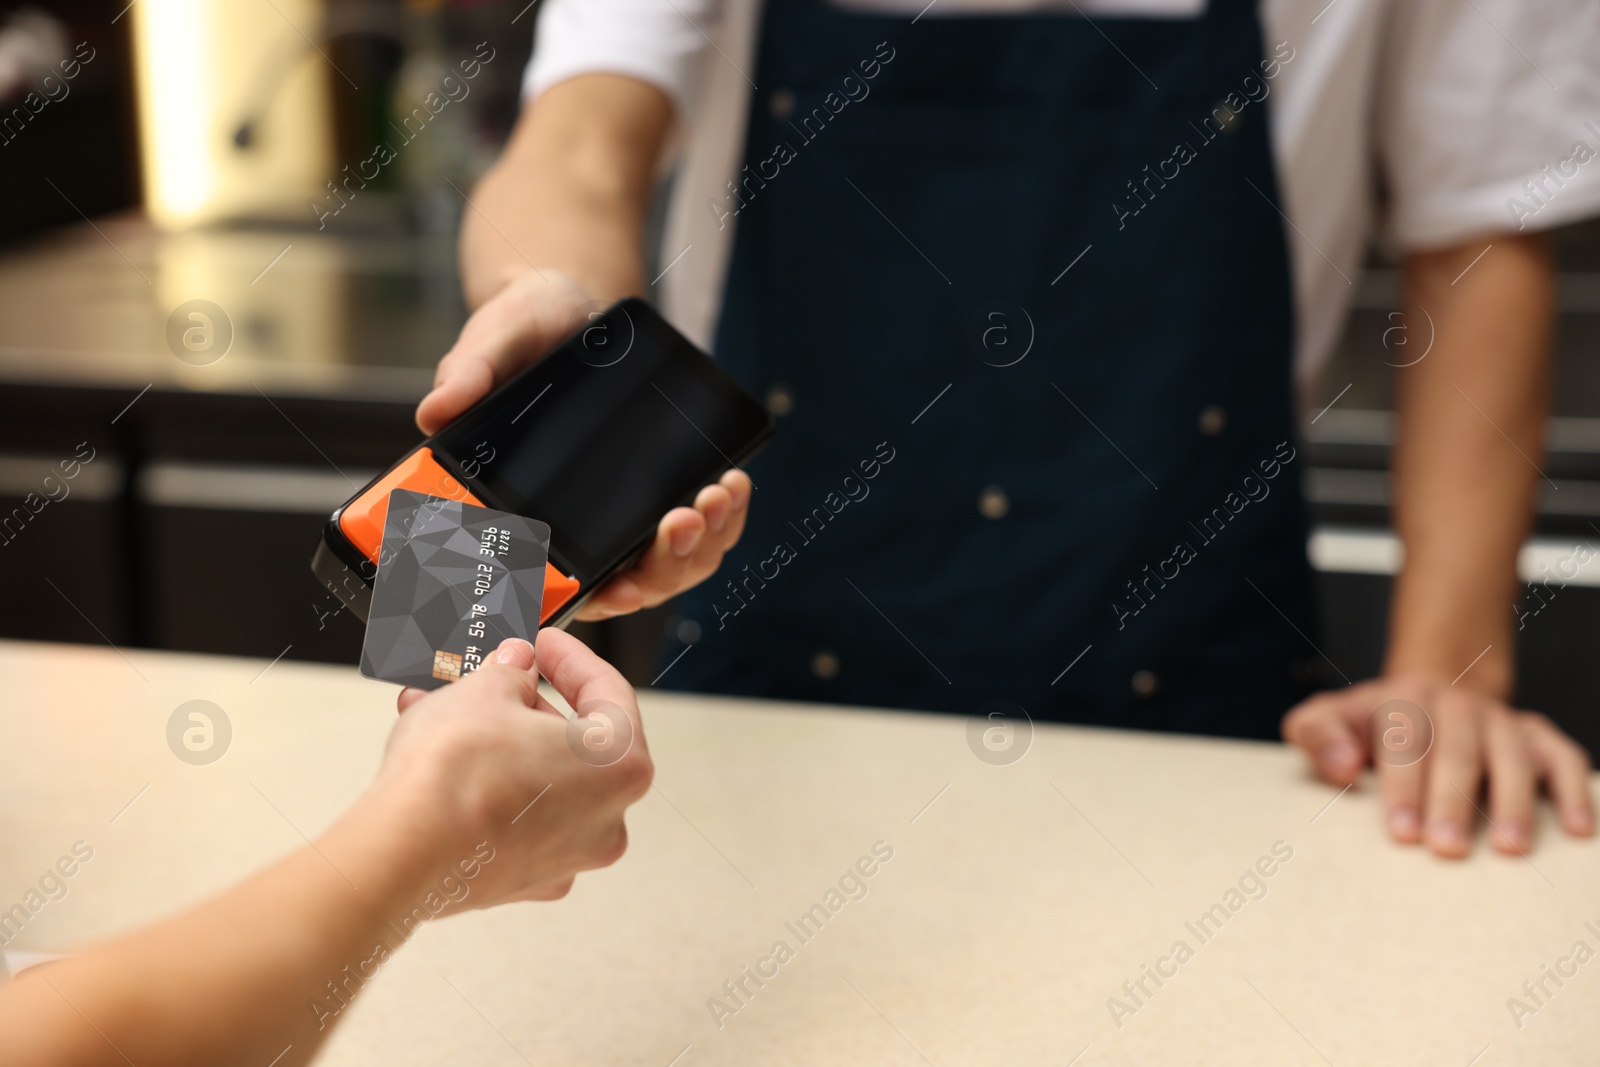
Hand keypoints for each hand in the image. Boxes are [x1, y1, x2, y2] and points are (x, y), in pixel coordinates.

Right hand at [376, 631, 652, 905]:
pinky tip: (443, 761)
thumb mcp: (488, 688)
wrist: (402, 853)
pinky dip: (486, 786)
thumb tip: (517, 664)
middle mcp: (607, 820)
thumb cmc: (457, 772)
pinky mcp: (523, 880)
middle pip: (572, 741)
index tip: (542, 643)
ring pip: (537, 780)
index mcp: (620, 767)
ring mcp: (566, 856)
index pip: (609, 693)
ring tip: (447, 710)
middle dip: (524, 703)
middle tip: (492, 677)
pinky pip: (514, 818)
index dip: (570, 658)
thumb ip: (513, 670)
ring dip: (497, 741)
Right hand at [419, 269, 752, 619]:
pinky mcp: (663, 494)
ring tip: (718, 494)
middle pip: (632, 583)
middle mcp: (580, 528)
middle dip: (666, 564)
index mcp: (529, 515)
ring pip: (674, 563)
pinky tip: (733, 483)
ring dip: (704, 541)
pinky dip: (724, 515)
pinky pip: (703, 527)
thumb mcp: (495, 339)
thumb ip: (470, 373)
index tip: (624, 589)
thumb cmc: (525, 334)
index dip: (589, 599)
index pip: (557, 582)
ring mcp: (627, 518)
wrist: (572, 309)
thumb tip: (435, 411)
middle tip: (683, 520)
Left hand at [1283, 676, 1593, 856]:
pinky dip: (1574, 790)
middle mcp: (1458, 704)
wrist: (1423, 697)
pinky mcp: (1538, 737)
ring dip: (1513, 802)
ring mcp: (1501, 721)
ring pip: (1512, 756)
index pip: (1405, 742)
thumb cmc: (1365, 727)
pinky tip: (1577, 830)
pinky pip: (1564, 759)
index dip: (1404, 788)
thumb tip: (1342, 765)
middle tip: (1449, 850)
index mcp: (1404, 698)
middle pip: (1458, 752)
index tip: (1403, 834)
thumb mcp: (1324, 721)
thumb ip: (1317, 735)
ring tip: (1510, 849)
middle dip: (1454, 802)